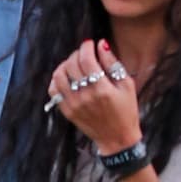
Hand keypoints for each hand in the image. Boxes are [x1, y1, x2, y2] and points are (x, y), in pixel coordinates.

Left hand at [47, 39, 141, 153]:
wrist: (117, 138)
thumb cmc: (126, 110)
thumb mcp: (126, 85)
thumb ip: (112, 63)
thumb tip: (101, 44)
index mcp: (102, 89)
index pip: (86, 59)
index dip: (86, 47)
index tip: (90, 43)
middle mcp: (85, 96)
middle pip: (71, 65)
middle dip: (77, 53)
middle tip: (84, 53)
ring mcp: (74, 105)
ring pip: (59, 75)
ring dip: (65, 64)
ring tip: (74, 64)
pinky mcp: (67, 111)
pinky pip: (54, 90)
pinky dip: (57, 79)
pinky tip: (66, 77)